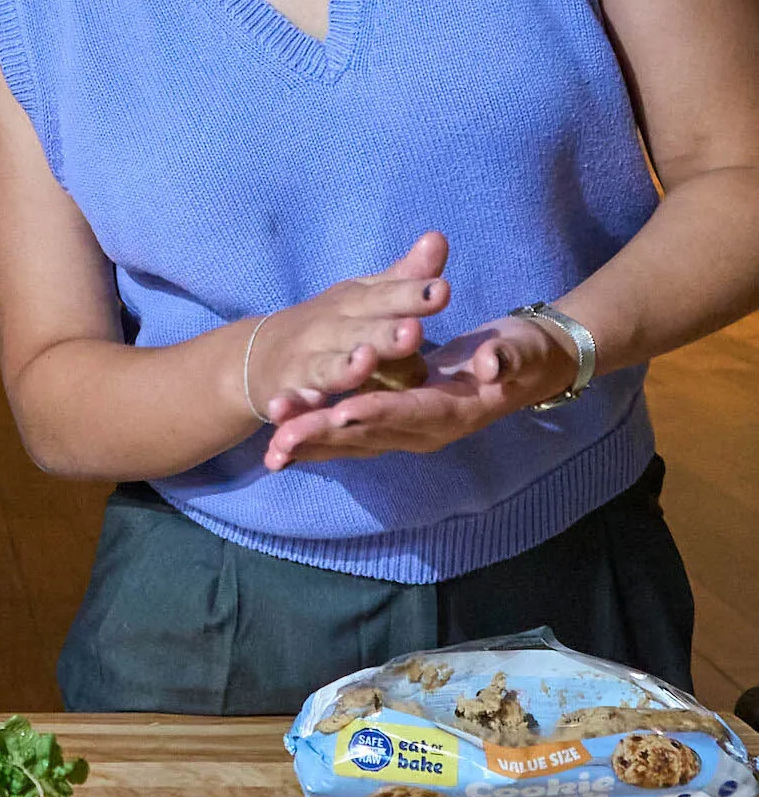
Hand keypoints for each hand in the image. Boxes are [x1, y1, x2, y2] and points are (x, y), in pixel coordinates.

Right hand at [250, 231, 450, 423]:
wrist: (259, 354)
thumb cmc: (332, 324)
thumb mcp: (366, 297)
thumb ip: (405, 277)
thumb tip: (439, 237)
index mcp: (355, 304)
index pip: (386, 297)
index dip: (413, 295)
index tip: (442, 289)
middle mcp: (329, 329)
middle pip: (360, 331)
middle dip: (385, 333)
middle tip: (414, 331)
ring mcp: (305, 361)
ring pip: (327, 367)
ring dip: (345, 366)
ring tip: (364, 360)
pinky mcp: (286, 393)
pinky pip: (290, 401)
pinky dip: (291, 404)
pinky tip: (298, 405)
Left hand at [263, 311, 581, 468]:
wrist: (525, 368)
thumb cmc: (521, 353)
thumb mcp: (519, 350)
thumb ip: (505, 358)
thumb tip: (491, 366)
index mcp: (453, 410)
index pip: (408, 411)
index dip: (374, 411)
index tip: (339, 410)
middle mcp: (425, 431)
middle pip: (369, 434)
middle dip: (324, 435)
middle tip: (282, 436)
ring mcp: (406, 432)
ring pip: (351, 441)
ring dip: (311, 442)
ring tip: (270, 446)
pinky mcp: (392, 425)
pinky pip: (348, 438)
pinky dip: (316, 442)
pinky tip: (282, 444)